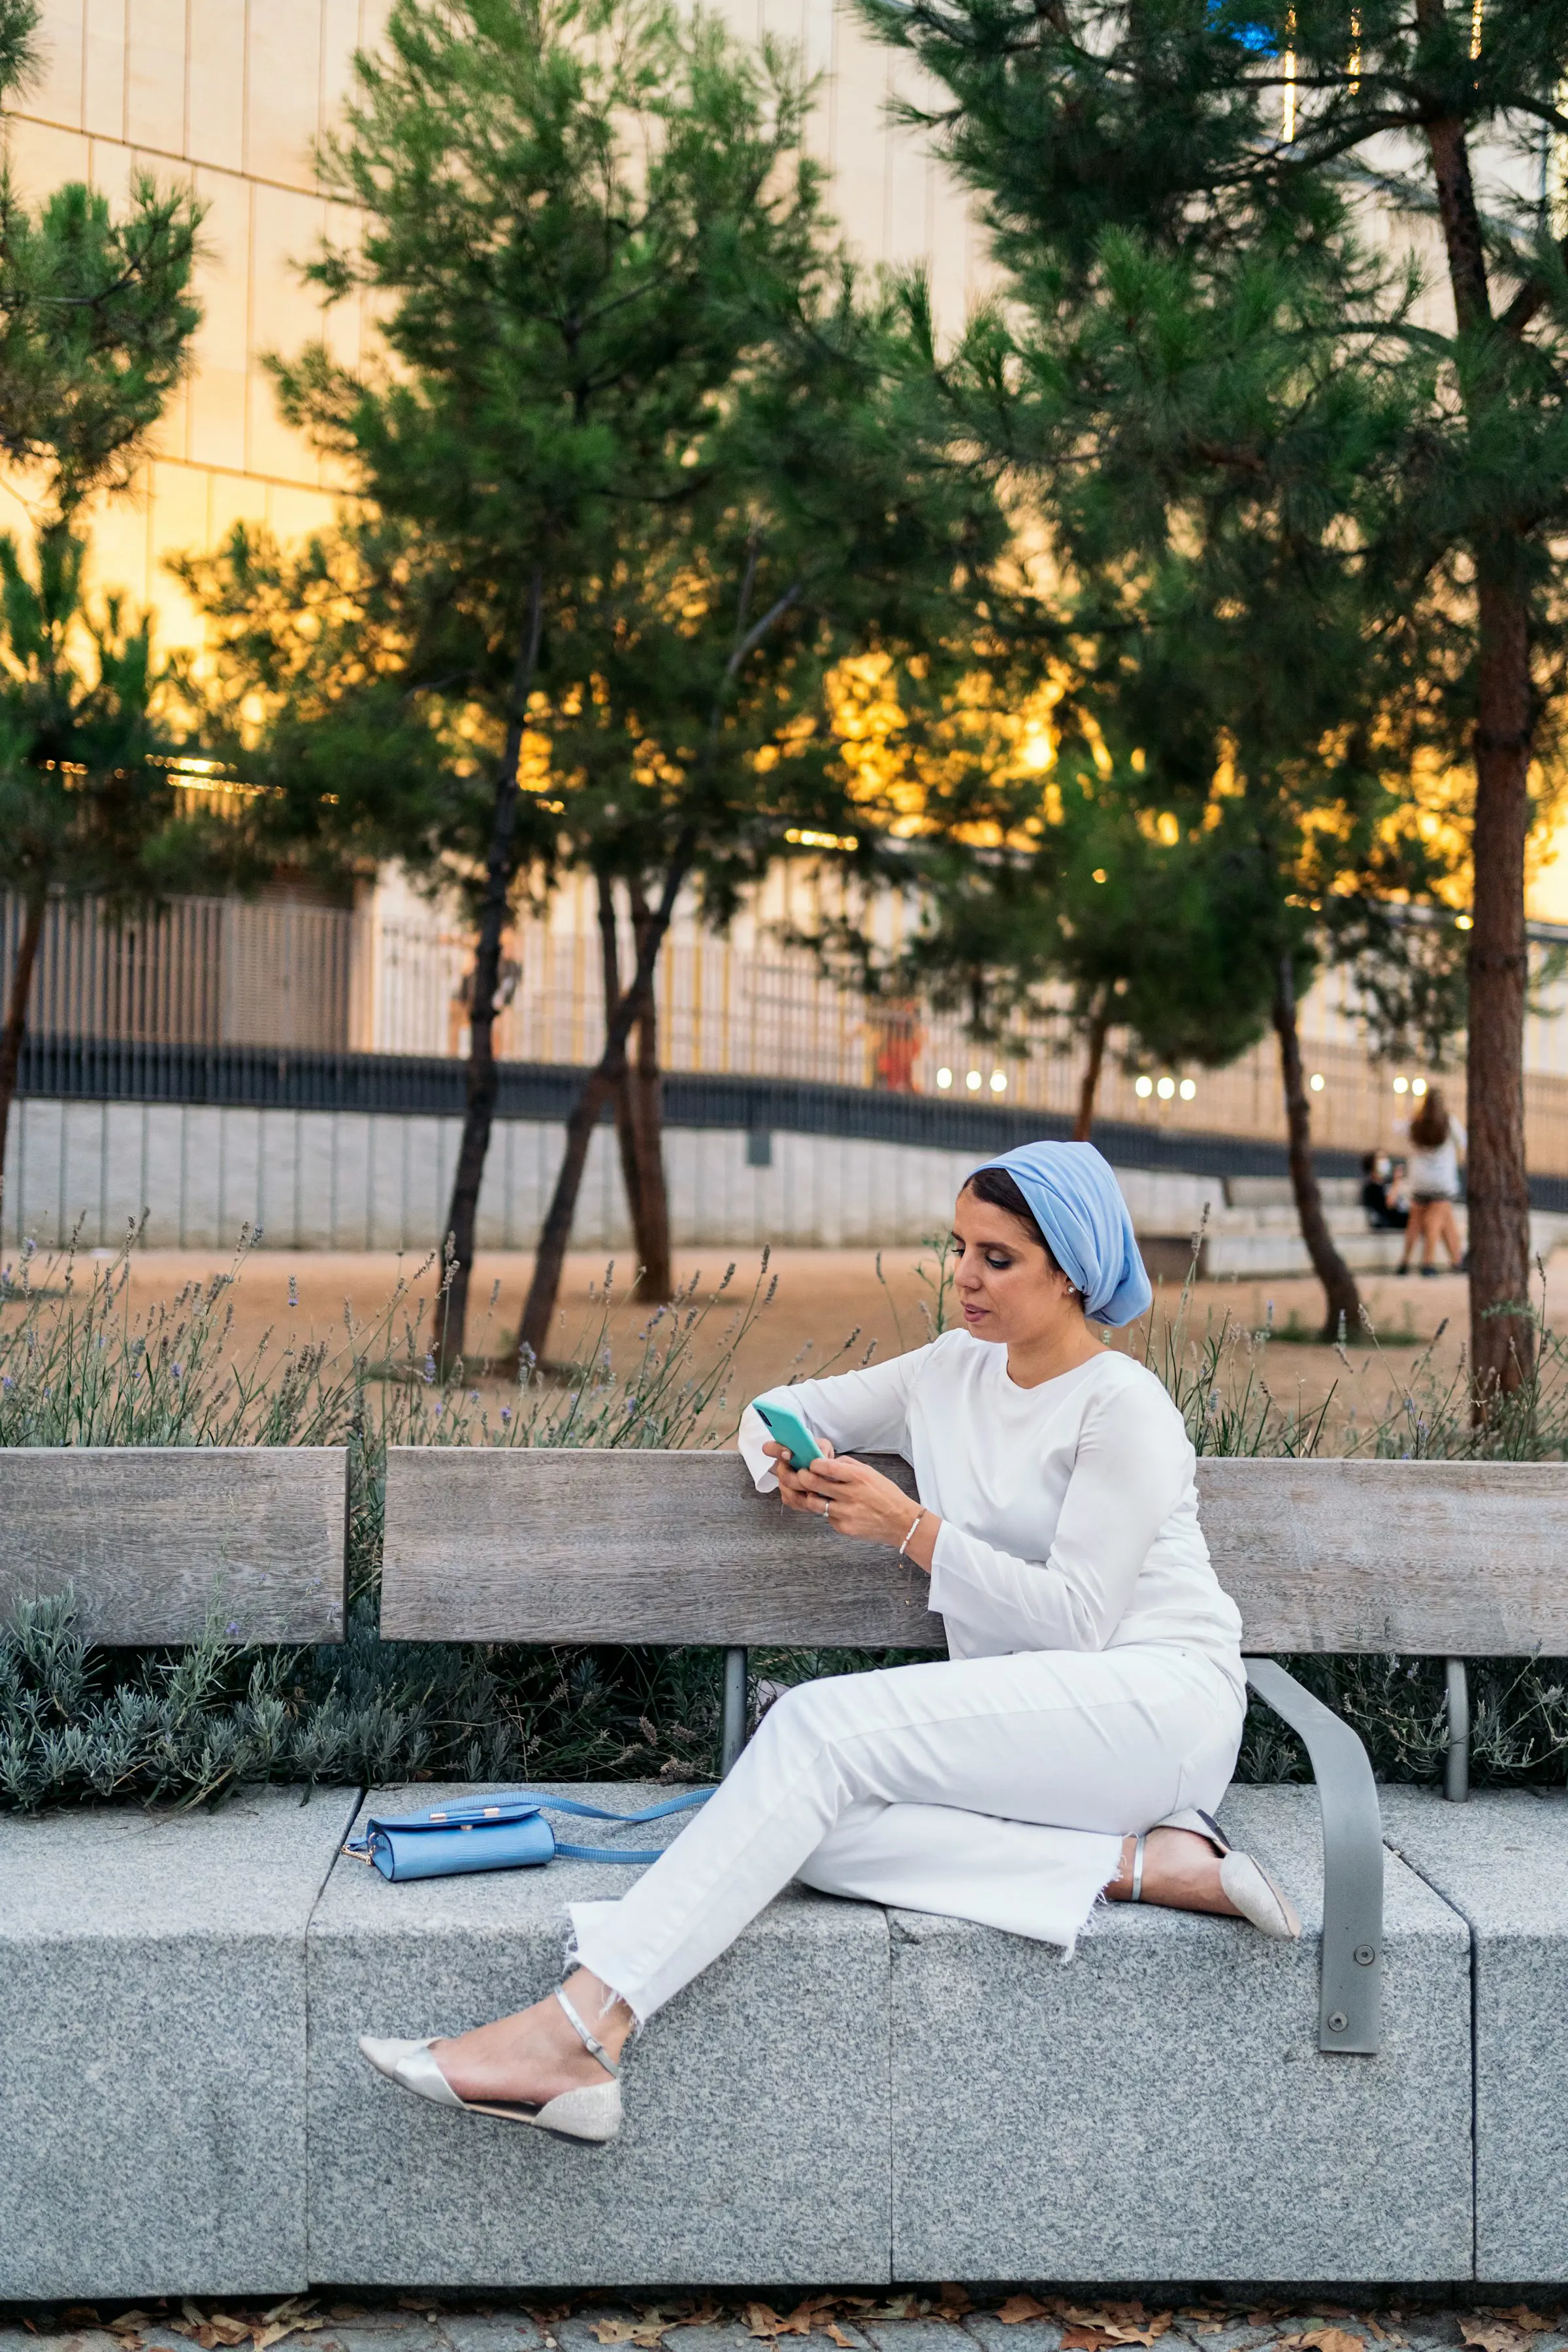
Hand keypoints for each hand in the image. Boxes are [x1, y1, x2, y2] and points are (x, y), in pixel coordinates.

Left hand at [764, 1440, 927, 1549]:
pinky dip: (826, 1511)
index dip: (812, 1463)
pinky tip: (834, 1508)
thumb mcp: (870, 1472)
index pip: (825, 1466)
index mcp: (857, 1477)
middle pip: (812, 1484)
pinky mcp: (843, 1528)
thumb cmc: (885, 1495)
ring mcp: (845, 1513)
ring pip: (813, 1503)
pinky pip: (826, 1517)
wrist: (901, 1522)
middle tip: (799, 1474)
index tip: (810, 1463)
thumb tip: (825, 1461)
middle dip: (801, 1477)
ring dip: (810, 1496)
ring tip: (813, 1492)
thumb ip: (847, 1466)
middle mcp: (850, 1494)